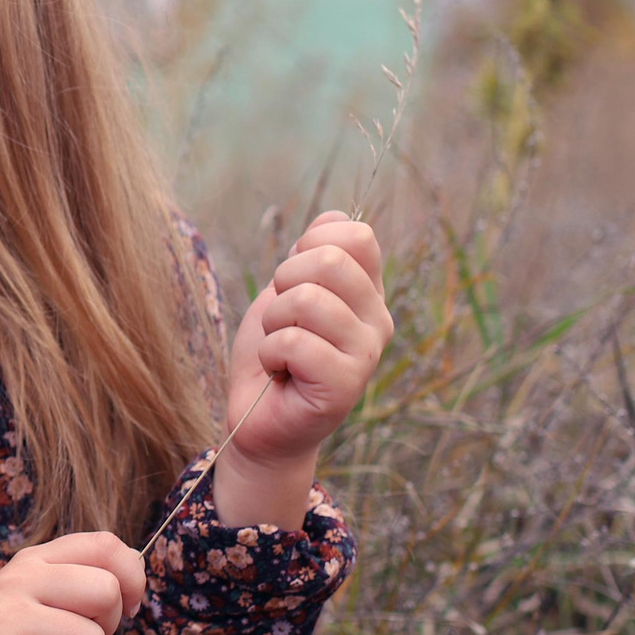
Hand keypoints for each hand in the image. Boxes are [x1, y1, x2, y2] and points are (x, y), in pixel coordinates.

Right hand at [0, 531, 145, 634]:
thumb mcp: (42, 602)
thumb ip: (84, 581)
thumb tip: (136, 573)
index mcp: (32, 561)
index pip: (104, 545)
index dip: (131, 579)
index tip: (124, 608)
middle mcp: (16, 581)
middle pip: (105, 591)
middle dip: (102, 629)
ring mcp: (4, 620)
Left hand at [218, 212, 392, 494]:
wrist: (257, 417)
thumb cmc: (273, 353)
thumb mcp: (286, 291)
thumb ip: (311, 255)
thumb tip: (335, 217)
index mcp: (367, 293)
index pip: (357, 236)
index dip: (310, 244)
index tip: (292, 279)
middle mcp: (377, 321)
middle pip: (331, 261)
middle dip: (284, 282)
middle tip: (281, 318)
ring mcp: (366, 355)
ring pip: (307, 300)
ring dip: (273, 322)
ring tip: (279, 347)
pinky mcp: (345, 386)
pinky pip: (294, 342)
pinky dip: (270, 354)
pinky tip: (279, 372)